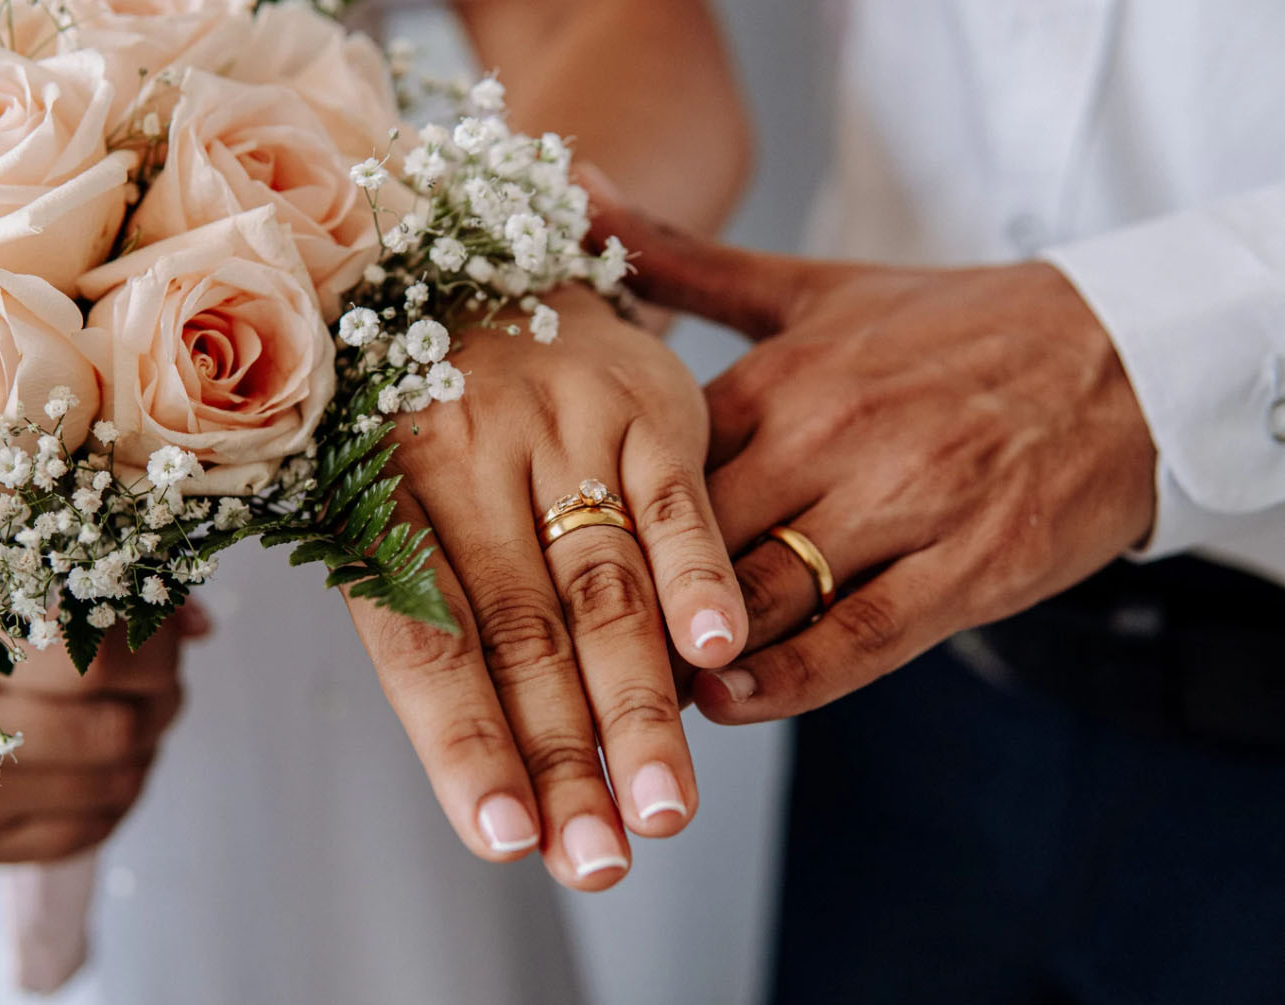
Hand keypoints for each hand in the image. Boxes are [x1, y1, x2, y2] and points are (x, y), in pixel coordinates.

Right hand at [0, 603, 208, 862]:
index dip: (158, 647)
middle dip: (163, 698)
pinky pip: (86, 834)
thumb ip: (113, 589)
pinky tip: (99, 761)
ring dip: (146, 748)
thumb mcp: (15, 573)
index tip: (159, 628)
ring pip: (117, 785)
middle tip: (155, 678)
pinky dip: (118, 797)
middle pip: (121, 731)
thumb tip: (202, 626)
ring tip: (125, 715)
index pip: (105, 664)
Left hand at [343, 286, 747, 889]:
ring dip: (636, 703)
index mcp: (375, 487)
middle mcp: (462, 455)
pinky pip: (673, 494)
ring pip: (600, 583)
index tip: (506, 838)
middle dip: (562, 759)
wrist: (471, 244)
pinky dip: (696, 571)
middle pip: (520, 633)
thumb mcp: (365, 470)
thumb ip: (407, 594)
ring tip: (661, 807)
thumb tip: (467, 755)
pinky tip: (719, 652)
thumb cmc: (411, 388)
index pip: (423, 643)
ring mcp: (557, 423)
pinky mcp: (642, 399)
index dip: (463, 744)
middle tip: (598, 860)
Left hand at [592, 204, 1156, 722]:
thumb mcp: (811, 289)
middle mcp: (833, 433)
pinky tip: (731, 702)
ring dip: (693, 649)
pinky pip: (862, 634)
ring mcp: (906, 500)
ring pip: (767, 591)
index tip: (529, 567)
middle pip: (694, 536)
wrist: (1120, 356)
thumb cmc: (951, 329)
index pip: (652, 461)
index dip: (586, 521)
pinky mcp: (972, 563)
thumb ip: (687, 261)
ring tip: (627, 698)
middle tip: (560, 654)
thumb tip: (579, 192)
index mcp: (782, 373)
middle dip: (625, 603)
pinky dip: (791, 677)